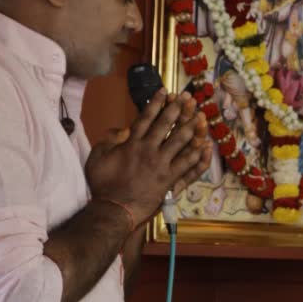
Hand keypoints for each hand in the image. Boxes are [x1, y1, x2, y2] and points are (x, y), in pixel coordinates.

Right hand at [86, 90, 208, 226]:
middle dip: (178, 108)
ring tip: (200, 115)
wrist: (114, 210)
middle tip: (188, 97)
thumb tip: (122, 129)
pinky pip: (188, 165)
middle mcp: (149, 150)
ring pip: (181, 141)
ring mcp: (162, 165)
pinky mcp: (170, 180)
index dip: (156, 103)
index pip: (146, 117)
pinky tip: (205, 145)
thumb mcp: (97, 157)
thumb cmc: (103, 185)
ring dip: (192, 126)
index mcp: (132, 143)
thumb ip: (109, 139)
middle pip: (167, 124)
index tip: (165, 91)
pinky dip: (198, 155)